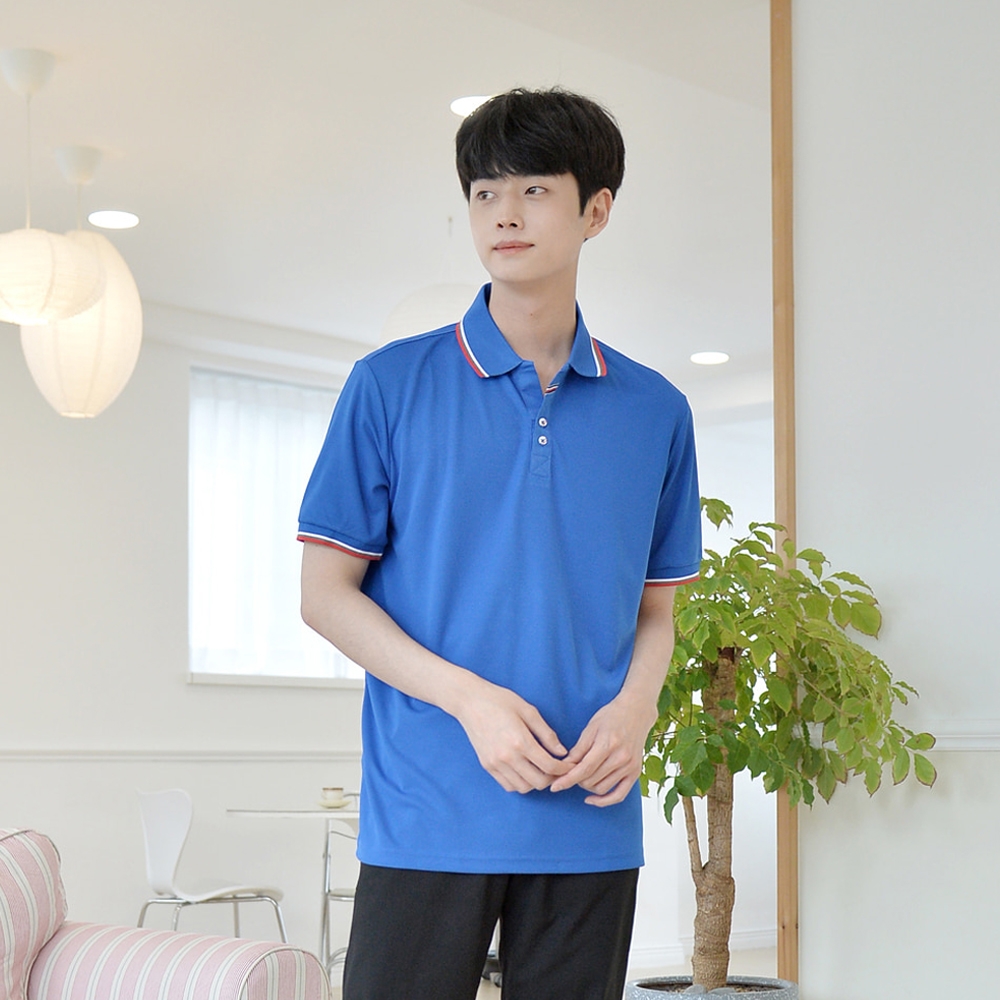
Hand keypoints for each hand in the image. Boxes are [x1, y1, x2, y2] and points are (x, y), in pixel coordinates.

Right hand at [454, 681, 572, 793]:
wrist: (470, 701)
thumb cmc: (501, 701)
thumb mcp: (529, 711)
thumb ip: (547, 734)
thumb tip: (562, 752)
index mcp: (520, 741)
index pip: (549, 766)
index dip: (564, 769)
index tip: (571, 766)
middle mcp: (507, 756)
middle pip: (539, 782)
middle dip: (553, 778)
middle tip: (559, 769)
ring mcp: (496, 763)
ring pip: (524, 787)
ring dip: (536, 782)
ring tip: (542, 770)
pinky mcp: (487, 766)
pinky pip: (508, 785)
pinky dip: (520, 783)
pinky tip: (525, 771)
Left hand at [549, 692, 656, 806]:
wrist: (636, 712)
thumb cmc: (611, 716)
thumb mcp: (591, 728)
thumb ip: (578, 749)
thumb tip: (563, 767)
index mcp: (608, 744)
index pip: (584, 769)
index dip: (567, 780)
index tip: (555, 787)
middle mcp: (621, 758)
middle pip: (591, 780)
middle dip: (576, 780)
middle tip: (568, 774)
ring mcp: (630, 767)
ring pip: (602, 788)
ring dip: (587, 787)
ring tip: (581, 776)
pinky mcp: (635, 773)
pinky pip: (619, 795)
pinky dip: (605, 801)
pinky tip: (592, 799)